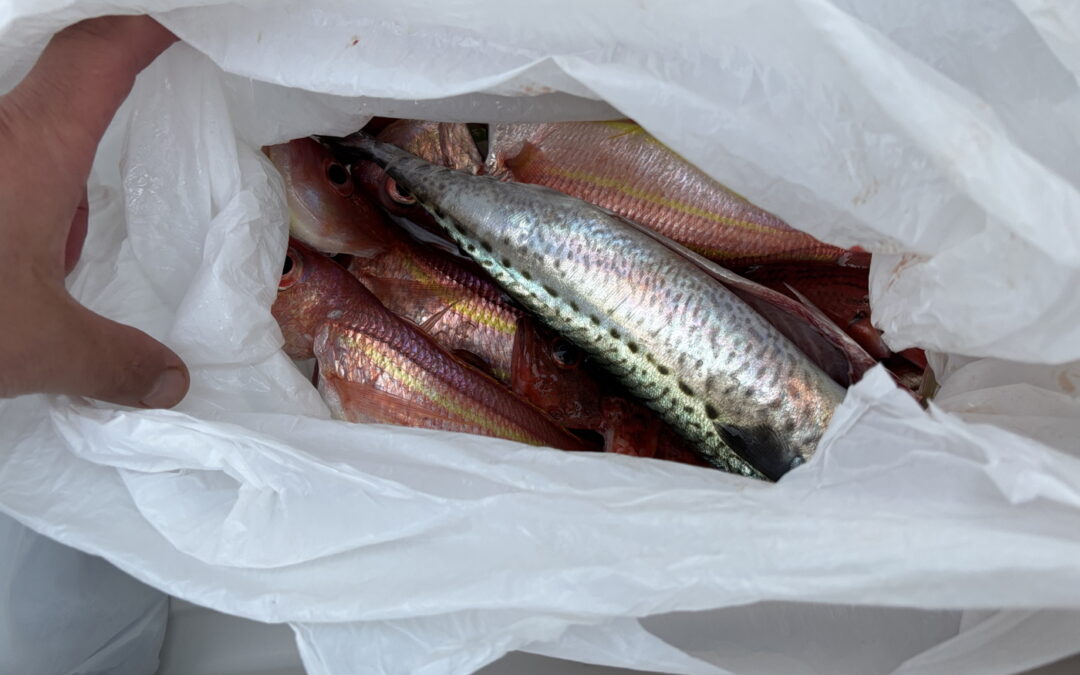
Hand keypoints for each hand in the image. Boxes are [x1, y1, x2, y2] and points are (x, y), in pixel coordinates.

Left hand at [0, 16, 188, 407]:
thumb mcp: (35, 346)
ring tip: (17, 270)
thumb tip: (171, 383)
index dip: (141, 28)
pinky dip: (1, 210)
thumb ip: (113, 360)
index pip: (98, 54)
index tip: (175, 23)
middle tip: (74, 226)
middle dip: (72, 157)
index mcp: (33, 146)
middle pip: (49, 100)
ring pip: (6, 142)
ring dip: (23, 196)